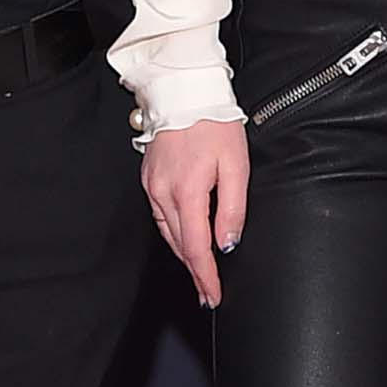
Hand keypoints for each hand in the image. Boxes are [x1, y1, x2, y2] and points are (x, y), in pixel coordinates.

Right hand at [141, 119, 250, 308]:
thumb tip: (226, 243)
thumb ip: (233, 208)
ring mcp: (153, 185)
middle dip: (196, 272)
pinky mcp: (149, 178)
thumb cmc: (214, 123)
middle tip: (209, 293)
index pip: (196, 247)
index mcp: (188, 191)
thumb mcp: (236, 165)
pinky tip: (186, 238)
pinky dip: (175, 233)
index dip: (205, 276)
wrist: (184, 91)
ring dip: (185, 255)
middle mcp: (164, 192)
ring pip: (169, 233)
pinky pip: (161, 215)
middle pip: (180, 245)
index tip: (212, 295)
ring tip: (200, 273)